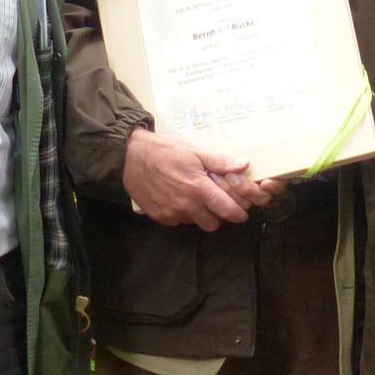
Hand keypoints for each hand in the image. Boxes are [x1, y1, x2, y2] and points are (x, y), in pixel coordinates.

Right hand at [125, 126, 274, 228]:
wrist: (130, 156)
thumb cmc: (165, 150)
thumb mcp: (195, 151)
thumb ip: (220, 162)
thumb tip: (244, 165)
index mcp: (199, 189)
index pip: (229, 211)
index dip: (239, 213)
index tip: (241, 209)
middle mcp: (187, 206)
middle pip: (214, 224)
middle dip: (219, 216)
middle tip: (217, 201)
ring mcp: (172, 213)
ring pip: (196, 223)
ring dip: (200, 215)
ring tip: (196, 197)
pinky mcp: (160, 217)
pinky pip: (178, 221)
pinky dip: (183, 213)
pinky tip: (178, 197)